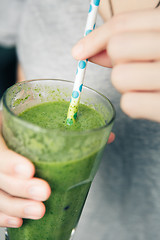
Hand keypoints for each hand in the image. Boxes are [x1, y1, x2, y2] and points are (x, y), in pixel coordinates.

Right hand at [0, 112, 50, 227]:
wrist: (6, 135)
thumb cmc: (20, 126)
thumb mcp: (27, 119)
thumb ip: (48, 126)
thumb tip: (92, 133)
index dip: (10, 163)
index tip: (29, 170)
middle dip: (20, 188)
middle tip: (44, 191)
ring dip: (16, 206)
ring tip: (38, 210)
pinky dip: (4, 216)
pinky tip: (19, 220)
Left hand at [72, 9, 159, 122]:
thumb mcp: (156, 45)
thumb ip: (127, 43)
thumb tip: (88, 51)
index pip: (123, 25)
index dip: (95, 38)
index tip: (79, 51)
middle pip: (118, 49)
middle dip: (119, 62)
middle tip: (137, 67)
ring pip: (120, 78)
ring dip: (127, 85)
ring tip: (148, 85)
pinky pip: (129, 104)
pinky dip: (135, 105)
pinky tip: (151, 101)